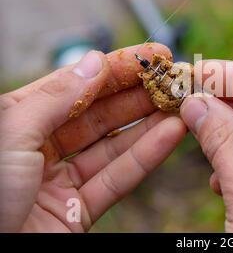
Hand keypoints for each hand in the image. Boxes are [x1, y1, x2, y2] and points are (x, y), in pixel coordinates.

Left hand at [0, 44, 185, 231]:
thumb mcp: (12, 135)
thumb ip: (56, 98)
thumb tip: (94, 62)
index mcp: (18, 120)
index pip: (75, 85)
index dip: (116, 68)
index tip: (153, 55)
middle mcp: (41, 147)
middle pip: (99, 115)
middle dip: (139, 96)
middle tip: (173, 81)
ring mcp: (61, 181)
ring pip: (113, 146)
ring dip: (149, 125)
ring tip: (181, 106)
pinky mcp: (78, 212)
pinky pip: (116, 179)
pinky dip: (145, 157)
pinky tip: (170, 135)